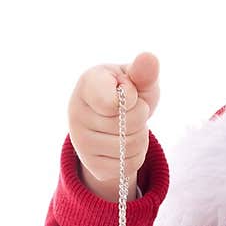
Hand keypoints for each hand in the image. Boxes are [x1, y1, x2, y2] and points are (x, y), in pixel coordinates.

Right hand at [68, 51, 160, 199]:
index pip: (113, 101)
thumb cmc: (125, 93)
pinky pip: (128, 166)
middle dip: (141, 117)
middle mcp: (76, 113)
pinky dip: (136, 156)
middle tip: (131, 110)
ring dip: (141, 137)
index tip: (126, 90)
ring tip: (129, 126)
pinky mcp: (92, 165)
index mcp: (87, 84)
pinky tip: (125, 144)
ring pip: (130, 146)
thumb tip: (149, 58)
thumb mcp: (136, 79)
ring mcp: (81, 142)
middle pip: (129, 124)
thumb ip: (143, 71)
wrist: (110, 121)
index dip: (131, 97)